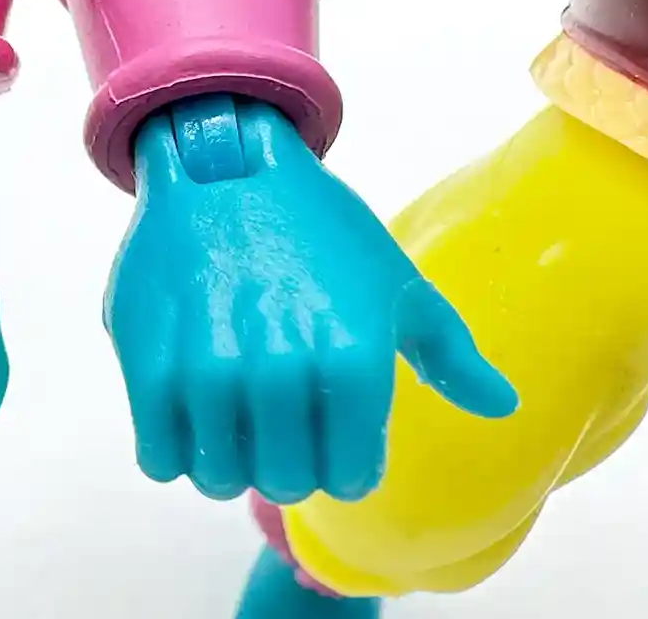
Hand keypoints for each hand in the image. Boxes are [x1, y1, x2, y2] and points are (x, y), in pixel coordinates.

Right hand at [106, 94, 516, 504]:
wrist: (222, 166)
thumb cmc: (316, 228)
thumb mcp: (396, 281)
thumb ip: (449, 353)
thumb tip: (501, 407)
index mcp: (352, 355)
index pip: (348, 477)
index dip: (340, 465)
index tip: (327, 437)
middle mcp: (281, 365)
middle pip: (282, 482)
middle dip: (283, 465)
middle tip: (274, 429)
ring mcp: (208, 365)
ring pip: (215, 476)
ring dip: (224, 462)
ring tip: (229, 426)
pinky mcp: (146, 359)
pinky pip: (158, 456)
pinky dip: (170, 453)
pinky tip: (185, 423)